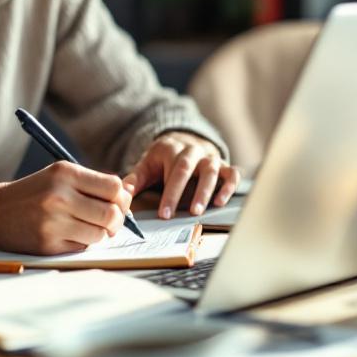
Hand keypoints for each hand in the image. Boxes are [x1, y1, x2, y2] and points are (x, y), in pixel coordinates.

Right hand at [0, 161, 132, 254]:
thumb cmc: (33, 193)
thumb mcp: (58, 176)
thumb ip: (92, 183)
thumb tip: (128, 196)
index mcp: (65, 173)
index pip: (114, 187)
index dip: (122, 198)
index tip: (117, 203)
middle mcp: (60, 196)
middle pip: (111, 214)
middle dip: (117, 221)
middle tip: (110, 222)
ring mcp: (54, 222)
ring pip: (100, 234)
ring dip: (100, 234)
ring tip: (87, 227)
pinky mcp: (49, 244)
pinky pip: (83, 247)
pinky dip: (83, 243)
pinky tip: (69, 235)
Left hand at [122, 132, 240, 218]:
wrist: (186, 141)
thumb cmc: (164, 159)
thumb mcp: (148, 164)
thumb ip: (136, 178)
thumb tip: (124, 192)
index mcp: (171, 149)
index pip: (170, 171)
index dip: (169, 193)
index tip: (164, 214)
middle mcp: (192, 151)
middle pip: (187, 169)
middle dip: (183, 193)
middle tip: (180, 215)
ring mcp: (210, 158)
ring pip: (211, 171)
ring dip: (206, 192)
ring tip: (198, 211)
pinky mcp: (224, 165)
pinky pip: (232, 174)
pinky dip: (230, 186)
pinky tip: (221, 202)